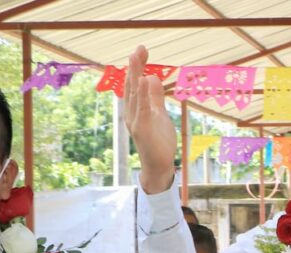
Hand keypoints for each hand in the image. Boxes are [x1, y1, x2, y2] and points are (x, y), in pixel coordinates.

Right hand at [123, 46, 176, 193]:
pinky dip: (142, 94)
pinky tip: (143, 80)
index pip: (135, 83)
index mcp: (135, 108)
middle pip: (132, 85)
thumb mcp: (159, 114)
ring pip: (135, 94)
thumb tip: (150, 77)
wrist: (158, 165)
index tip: (141, 50)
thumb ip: (155, 97)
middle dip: (135, 66)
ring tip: (136, 57)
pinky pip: (143, 109)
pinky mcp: (142, 129)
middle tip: (139, 48)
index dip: (138, 66)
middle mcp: (132, 113)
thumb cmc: (158, 141)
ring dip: (135, 74)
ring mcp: (136, 120)